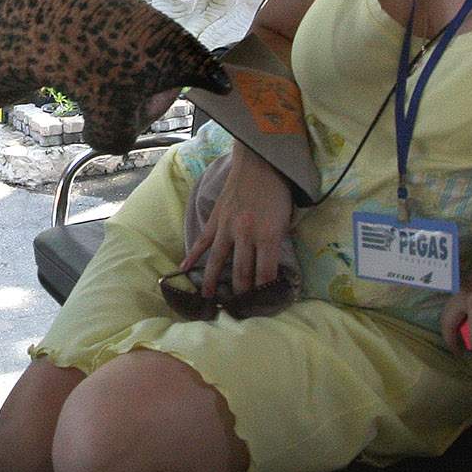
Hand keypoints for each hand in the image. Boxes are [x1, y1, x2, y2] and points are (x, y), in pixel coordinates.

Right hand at [183, 143, 295, 297]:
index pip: (265, 273)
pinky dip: (192, 255)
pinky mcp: (215, 219)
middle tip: (239, 309)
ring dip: (213, 282)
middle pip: (242, 272)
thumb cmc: (278, 190)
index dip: (264, 292)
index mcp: (268, 234)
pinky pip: (202, 241)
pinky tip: (184, 268)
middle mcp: (245, 234)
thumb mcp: (287, 218)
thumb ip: (278, 242)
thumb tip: (271, 267)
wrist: (260, 162)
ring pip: (218, 261)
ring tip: (209, 298)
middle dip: (241, 293)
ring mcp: (226, 226)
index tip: (263, 306)